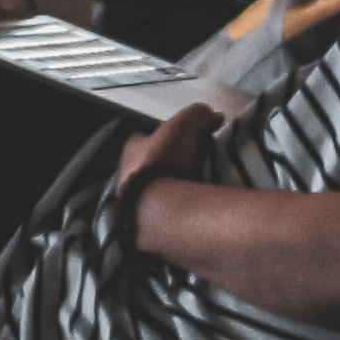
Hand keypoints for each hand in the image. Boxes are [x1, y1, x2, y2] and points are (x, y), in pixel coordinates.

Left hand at [110, 103, 214, 250]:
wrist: (159, 210)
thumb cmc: (164, 162)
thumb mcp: (184, 125)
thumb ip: (198, 115)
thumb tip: (213, 116)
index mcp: (132, 150)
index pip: (149, 139)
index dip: (168, 139)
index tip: (187, 144)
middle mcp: (126, 175)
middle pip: (151, 166)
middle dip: (169, 167)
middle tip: (193, 169)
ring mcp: (132, 202)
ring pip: (153, 191)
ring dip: (170, 190)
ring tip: (194, 190)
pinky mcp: (143, 224)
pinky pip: (160, 213)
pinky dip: (173, 210)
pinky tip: (189, 210)